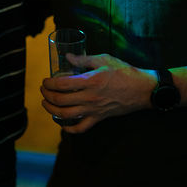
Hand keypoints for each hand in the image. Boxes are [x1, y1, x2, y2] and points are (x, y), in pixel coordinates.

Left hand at [41, 54, 155, 132]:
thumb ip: (83, 59)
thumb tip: (67, 57)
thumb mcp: (104, 59)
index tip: (46, 80)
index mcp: (90, 81)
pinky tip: (63, 123)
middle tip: (44, 90)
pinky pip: (82, 128)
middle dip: (47, 95)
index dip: (49, 83)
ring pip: (67, 115)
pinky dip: (69, 129)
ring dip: (52, 110)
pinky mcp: (100, 118)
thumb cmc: (124, 72)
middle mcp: (90, 97)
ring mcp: (95, 110)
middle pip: (61, 100)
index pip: (62, 84)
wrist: (143, 89)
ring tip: (46, 103)